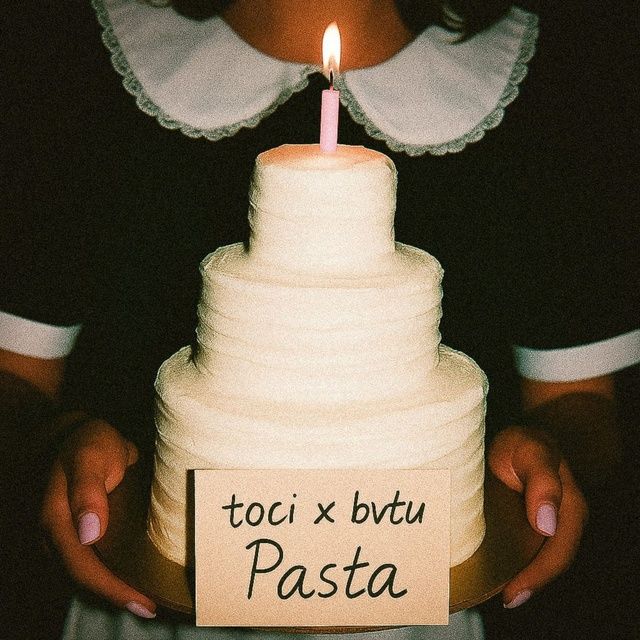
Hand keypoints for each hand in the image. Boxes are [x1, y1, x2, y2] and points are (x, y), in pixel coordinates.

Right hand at [41, 418, 156, 617]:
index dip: (110, 588)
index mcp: (55, 520)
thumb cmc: (90, 443)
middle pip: (84, 577)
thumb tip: (88, 533)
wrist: (85, 434)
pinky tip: (135, 576)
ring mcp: (66, 535)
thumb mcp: (90, 457)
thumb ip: (87, 491)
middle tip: (151, 607)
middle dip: (117, 595)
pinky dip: (113, 572)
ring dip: (114, 588)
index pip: (81, 566)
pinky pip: (93, 559)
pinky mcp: (79, 532)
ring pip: (87, 572)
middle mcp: (56, 534)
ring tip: (147, 598)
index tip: (141, 600)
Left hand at [488, 425, 587, 608]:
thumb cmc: (524, 442)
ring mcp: (548, 521)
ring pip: (538, 557)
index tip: (513, 594)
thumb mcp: (531, 452)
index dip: (537, 577)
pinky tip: (494, 569)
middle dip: (529, 584)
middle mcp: (563, 520)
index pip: (557, 553)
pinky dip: (514, 562)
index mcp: (570, 507)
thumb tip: (548, 524)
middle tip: (504, 600)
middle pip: (550, 562)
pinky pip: (526, 547)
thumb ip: (543, 482)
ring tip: (498, 593)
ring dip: (522, 577)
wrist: (518, 435)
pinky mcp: (531, 520)